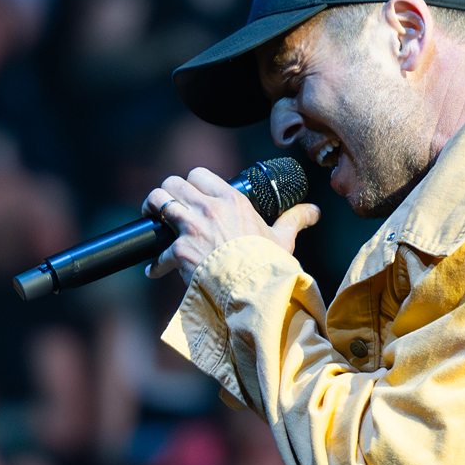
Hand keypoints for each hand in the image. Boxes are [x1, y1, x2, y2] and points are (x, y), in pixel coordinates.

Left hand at [141, 168, 319, 283]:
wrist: (254, 289)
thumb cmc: (268, 263)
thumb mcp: (283, 238)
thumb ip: (295, 219)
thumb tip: (313, 211)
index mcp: (230, 199)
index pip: (198, 174)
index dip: (191, 183)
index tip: (191, 194)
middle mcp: (208, 207)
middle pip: (172, 183)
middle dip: (166, 193)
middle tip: (166, 206)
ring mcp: (191, 227)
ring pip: (157, 202)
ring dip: (151, 212)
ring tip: (153, 222)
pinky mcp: (179, 250)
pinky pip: (157, 251)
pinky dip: (156, 263)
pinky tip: (156, 269)